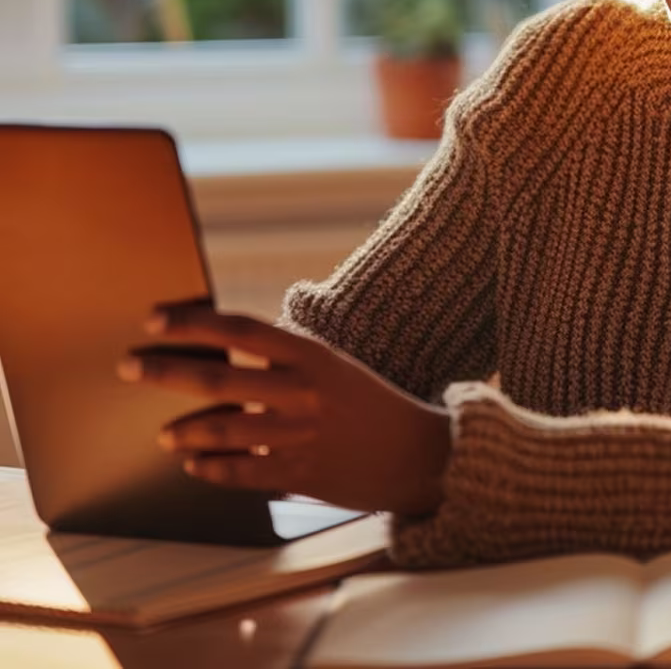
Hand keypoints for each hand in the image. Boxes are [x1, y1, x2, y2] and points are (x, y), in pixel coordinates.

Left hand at [116, 305, 450, 516]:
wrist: (415, 452)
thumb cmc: (368, 401)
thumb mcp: (331, 363)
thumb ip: (284, 355)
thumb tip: (226, 347)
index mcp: (310, 354)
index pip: (239, 329)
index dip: (192, 324)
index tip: (154, 320)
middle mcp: (301, 391)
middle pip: (219, 378)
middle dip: (165, 371)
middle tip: (130, 366)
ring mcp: (299, 435)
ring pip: (224, 430)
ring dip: (186, 430)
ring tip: (164, 433)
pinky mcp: (299, 475)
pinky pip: (242, 473)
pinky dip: (212, 469)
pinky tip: (195, 465)